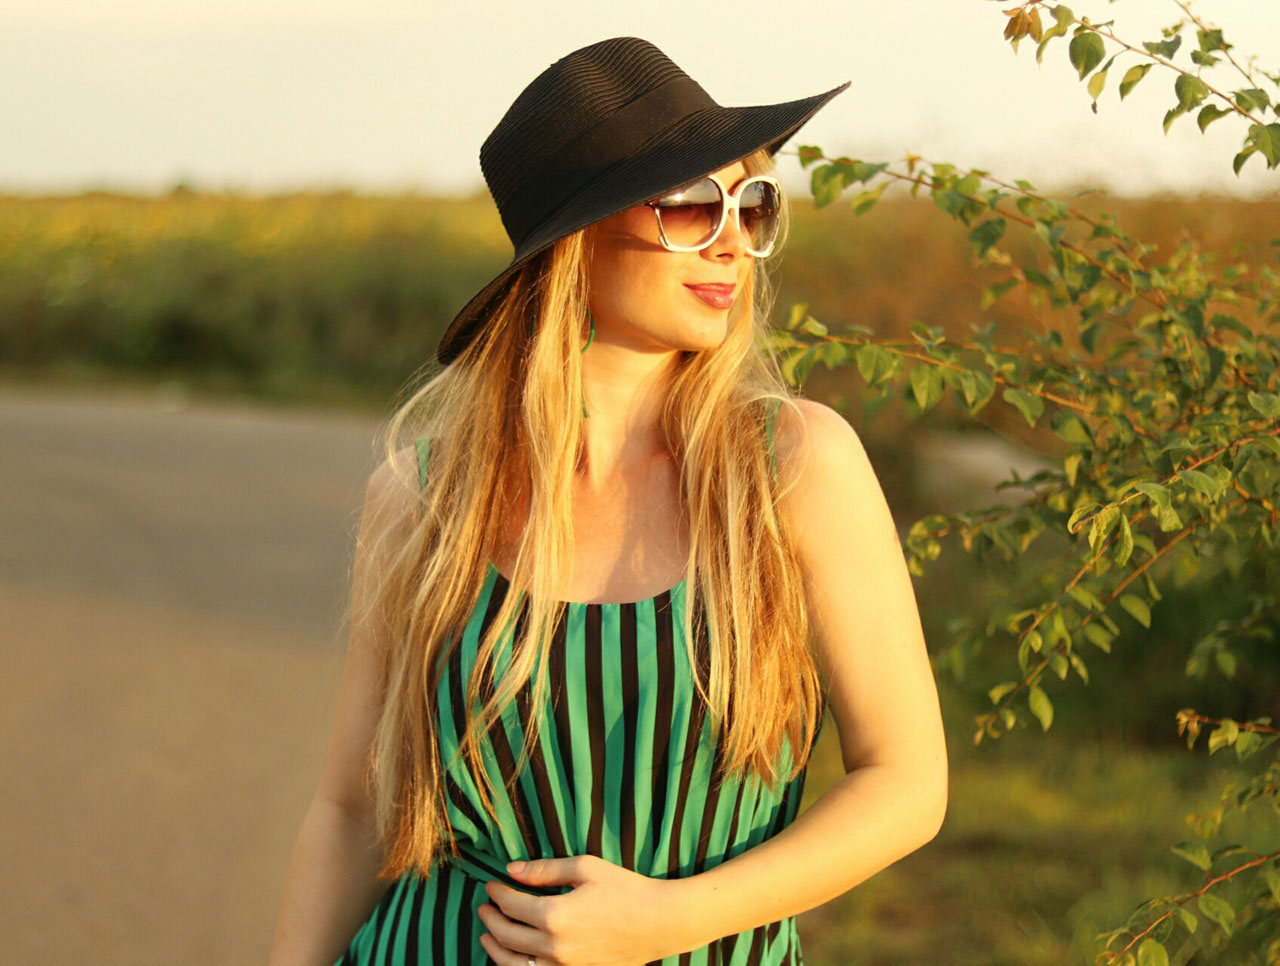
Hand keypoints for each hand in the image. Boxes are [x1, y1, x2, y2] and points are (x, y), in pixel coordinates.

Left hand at [476, 854, 691, 964]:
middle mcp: (554, 947)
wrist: (659, 923)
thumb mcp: (585, 868)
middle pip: (506, 936)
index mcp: (554, 916)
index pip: (511, 905)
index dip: (497, 893)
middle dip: (490, 919)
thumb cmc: (625, 889)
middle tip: (484, 906)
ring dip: (495, 949)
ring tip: (487, 936)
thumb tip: (511, 870)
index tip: (491, 884)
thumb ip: (545, 870)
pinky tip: (514, 957)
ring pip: (514, 964)